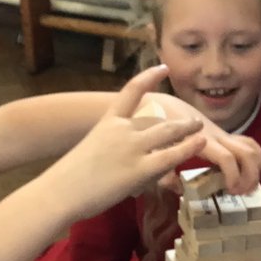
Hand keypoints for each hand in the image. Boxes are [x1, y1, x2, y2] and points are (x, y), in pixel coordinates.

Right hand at [44, 66, 208, 220]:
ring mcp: (131, 148)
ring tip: (201, 129)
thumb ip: (112, 149)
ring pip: (169, 132)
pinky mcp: (139, 170)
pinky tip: (202, 144)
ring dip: (188, 130)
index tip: (162, 67)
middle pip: (159, 116)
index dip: (149, 77)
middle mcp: (122, 129)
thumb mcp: (93, 152)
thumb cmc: (69, 179)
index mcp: (107, 121)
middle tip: (194, 119)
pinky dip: (188, 148)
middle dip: (179, 118)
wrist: (59, 192)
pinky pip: (170, 156)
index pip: (131, 91)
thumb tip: (126, 159)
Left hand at [150, 93, 260, 194]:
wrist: (158, 104)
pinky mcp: (222, 135)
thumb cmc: (153, 129)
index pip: (226, 157)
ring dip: (255, 167)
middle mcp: (215, 137)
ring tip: (249, 186)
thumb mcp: (155, 151)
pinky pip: (245, 142)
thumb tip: (179, 188)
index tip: (231, 190)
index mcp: (199, 141)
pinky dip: (255, 156)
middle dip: (250, 175)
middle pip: (245, 153)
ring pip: (249, 147)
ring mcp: (220, 135)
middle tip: (242, 193)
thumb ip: (164, 171)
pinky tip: (255, 170)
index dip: (233, 175)